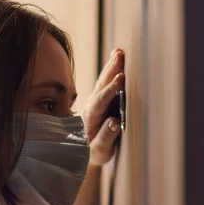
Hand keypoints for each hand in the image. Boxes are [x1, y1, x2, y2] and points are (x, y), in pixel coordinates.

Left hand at [83, 49, 125, 165]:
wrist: (82, 151)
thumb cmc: (93, 152)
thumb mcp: (99, 150)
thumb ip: (106, 137)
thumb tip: (115, 121)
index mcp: (91, 117)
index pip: (101, 100)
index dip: (111, 89)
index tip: (121, 78)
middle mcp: (92, 105)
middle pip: (102, 85)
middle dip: (111, 69)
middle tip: (120, 55)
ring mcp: (96, 101)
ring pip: (104, 81)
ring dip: (111, 66)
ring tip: (119, 52)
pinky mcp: (101, 100)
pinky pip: (106, 83)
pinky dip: (111, 70)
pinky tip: (117, 58)